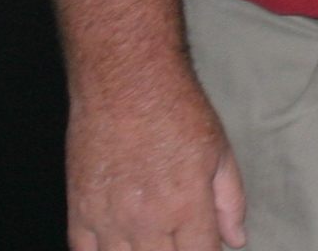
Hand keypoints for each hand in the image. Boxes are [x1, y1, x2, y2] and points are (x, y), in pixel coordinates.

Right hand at [66, 73, 246, 250]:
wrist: (127, 82)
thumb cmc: (178, 111)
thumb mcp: (220, 152)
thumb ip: (230, 201)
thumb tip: (237, 239)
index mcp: (187, 206)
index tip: (206, 249)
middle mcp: (148, 220)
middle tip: (178, 242)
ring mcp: (110, 219)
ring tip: (151, 243)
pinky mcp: (80, 210)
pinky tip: (116, 247)